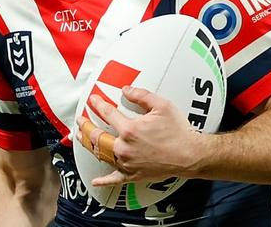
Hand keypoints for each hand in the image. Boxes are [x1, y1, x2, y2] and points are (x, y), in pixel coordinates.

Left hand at [76, 86, 199, 186]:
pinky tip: (95, 180)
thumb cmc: (178, 131)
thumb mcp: (162, 105)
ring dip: (88, 145)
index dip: (98, 104)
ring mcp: (127, 163)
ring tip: (81, 137)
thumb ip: (142, 95)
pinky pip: (115, 179)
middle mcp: (124, 147)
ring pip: (101, 154)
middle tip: (80, 120)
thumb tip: (126, 89)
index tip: (93, 99)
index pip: (107, 113)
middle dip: (86, 126)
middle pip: (97, 136)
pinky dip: (104, 181)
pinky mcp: (133, 175)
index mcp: (130, 129)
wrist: (189, 155)